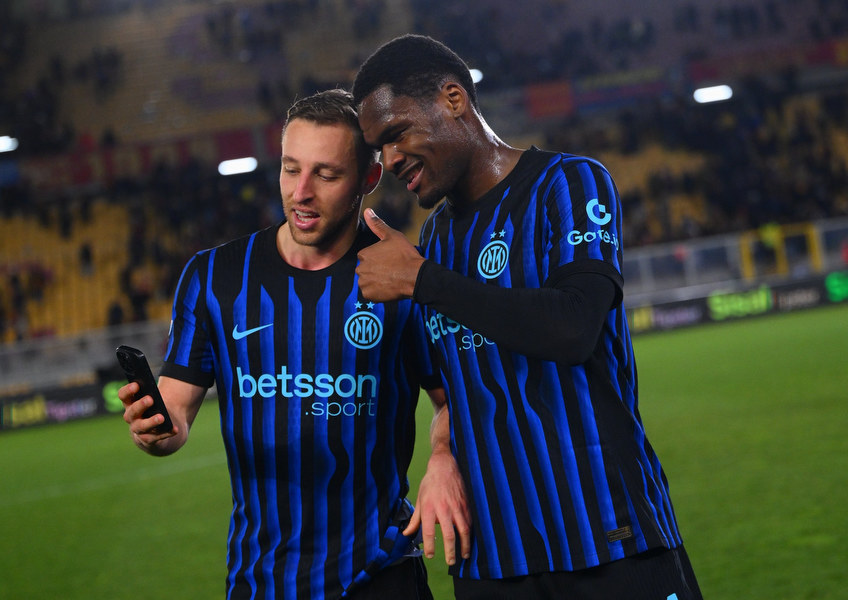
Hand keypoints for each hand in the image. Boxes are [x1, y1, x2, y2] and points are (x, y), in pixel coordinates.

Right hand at [119, 381, 176, 450]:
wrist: (158, 430)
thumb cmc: (155, 408)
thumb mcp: (154, 399)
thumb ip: (154, 394)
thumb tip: (159, 392)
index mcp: (130, 403)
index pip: (123, 396)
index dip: (128, 390)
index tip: (136, 384)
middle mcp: (131, 417)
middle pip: (132, 411)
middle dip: (140, 405)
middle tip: (150, 399)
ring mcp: (139, 430)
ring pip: (142, 426)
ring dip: (151, 422)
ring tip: (161, 417)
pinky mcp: (149, 440)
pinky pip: (157, 437)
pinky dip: (167, 433)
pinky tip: (175, 429)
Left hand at [356, 208, 424, 301]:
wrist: (414, 276)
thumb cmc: (405, 255)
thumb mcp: (393, 236)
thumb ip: (378, 224)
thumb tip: (367, 210)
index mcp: (364, 254)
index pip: (366, 257)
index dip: (378, 259)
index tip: (389, 261)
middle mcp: (360, 269)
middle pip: (365, 270)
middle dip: (375, 271)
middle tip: (391, 271)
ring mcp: (364, 283)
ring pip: (367, 282)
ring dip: (375, 281)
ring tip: (390, 279)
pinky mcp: (369, 295)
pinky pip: (370, 293)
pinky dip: (377, 292)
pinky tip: (388, 288)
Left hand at [404, 450, 471, 565]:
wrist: (444, 466)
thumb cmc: (430, 483)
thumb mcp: (419, 500)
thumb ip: (414, 520)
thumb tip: (407, 533)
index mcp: (429, 508)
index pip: (428, 532)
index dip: (430, 546)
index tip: (430, 555)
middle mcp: (443, 509)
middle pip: (449, 535)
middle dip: (450, 551)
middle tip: (451, 562)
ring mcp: (457, 507)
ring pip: (463, 530)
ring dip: (465, 545)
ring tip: (464, 555)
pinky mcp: (466, 504)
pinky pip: (470, 521)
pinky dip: (470, 533)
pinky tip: (469, 540)